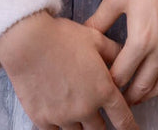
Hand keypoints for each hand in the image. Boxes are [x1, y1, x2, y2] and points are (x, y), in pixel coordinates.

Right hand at [0, 10, 138, 129]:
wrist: (27, 42)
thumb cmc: (61, 36)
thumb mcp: (94, 38)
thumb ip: (113, 51)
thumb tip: (124, 56)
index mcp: (102, 90)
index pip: (123, 118)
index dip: (130, 127)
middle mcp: (85, 108)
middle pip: (99, 129)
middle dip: (101, 122)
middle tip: (96, 111)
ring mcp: (63, 116)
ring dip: (80, 124)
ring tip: (75, 109)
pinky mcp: (43, 119)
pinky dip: (59, 126)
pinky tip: (58, 115)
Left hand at [86, 0, 157, 105]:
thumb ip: (100, 19)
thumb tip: (84, 33)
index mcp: (141, 39)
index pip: (122, 75)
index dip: (109, 84)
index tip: (100, 85)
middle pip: (143, 87)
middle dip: (127, 96)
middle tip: (115, 98)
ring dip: (147, 94)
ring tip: (134, 95)